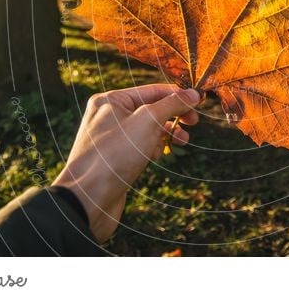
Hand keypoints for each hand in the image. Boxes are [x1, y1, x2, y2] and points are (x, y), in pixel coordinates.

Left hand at [52, 84, 199, 242]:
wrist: (88, 199)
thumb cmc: (114, 155)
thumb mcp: (148, 121)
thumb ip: (172, 104)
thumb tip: (193, 93)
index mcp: (110, 100)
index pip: (152, 90)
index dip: (177, 95)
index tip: (199, 102)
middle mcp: (108, 116)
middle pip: (150, 108)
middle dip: (174, 115)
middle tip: (193, 123)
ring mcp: (111, 138)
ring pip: (147, 129)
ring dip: (167, 133)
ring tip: (182, 141)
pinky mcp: (115, 158)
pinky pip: (140, 146)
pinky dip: (153, 148)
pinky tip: (156, 156)